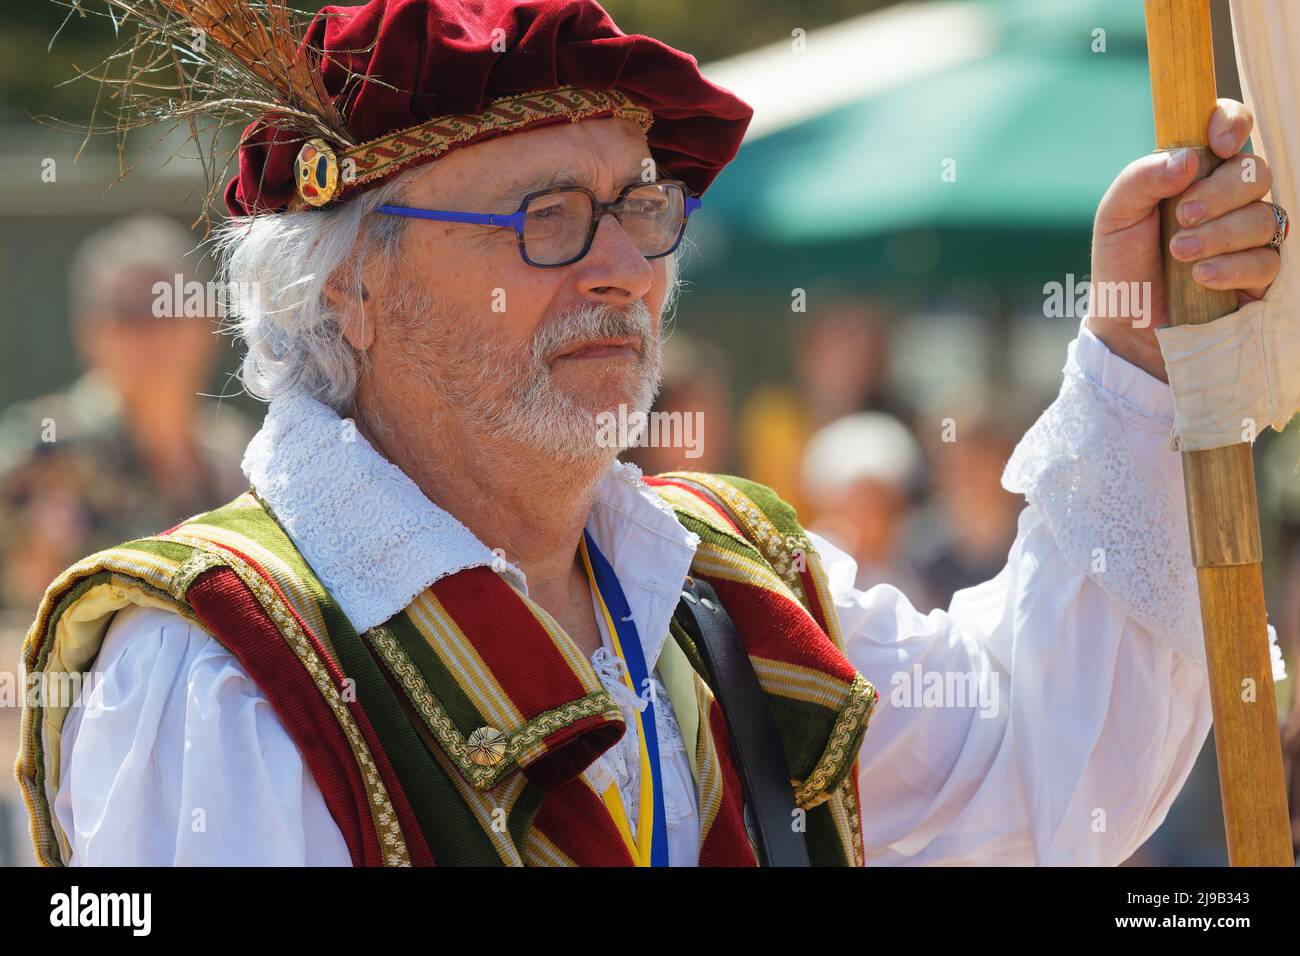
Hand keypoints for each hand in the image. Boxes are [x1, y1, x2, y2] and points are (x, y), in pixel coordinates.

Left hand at [1086, 99, 1280, 381]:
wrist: (1125, 326)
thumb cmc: (1122, 265)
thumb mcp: (1116, 217)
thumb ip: (1142, 178)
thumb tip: (1189, 158)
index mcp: (1195, 173)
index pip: (1230, 127)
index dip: (1232, 123)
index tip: (1218, 143)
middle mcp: (1228, 198)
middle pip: (1254, 171)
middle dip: (1220, 192)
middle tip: (1182, 216)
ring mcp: (1247, 235)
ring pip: (1264, 215)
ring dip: (1220, 234)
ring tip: (1179, 254)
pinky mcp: (1259, 274)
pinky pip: (1267, 259)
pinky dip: (1233, 266)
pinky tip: (1201, 277)